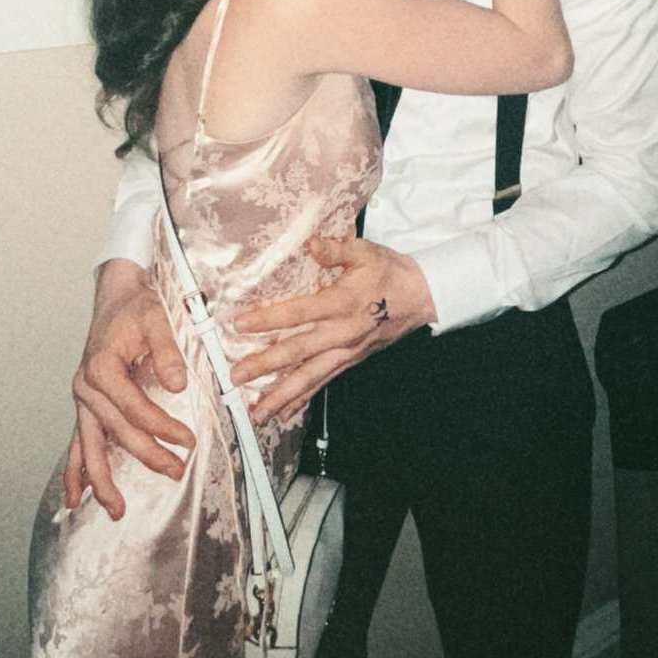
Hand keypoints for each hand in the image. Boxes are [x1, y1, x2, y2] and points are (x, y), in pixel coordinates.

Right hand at [61, 262, 194, 520]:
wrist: (115, 294)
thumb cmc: (136, 306)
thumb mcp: (157, 319)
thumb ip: (167, 352)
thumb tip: (179, 385)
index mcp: (101, 368)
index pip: (136, 409)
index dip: (163, 428)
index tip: (190, 441)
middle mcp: (85, 387)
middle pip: (116, 432)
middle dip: (146, 456)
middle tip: (176, 471)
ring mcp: (82, 399)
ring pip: (89, 447)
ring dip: (101, 480)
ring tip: (116, 510)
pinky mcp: (85, 405)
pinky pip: (78, 443)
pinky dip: (76, 471)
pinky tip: (75, 498)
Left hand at [229, 236, 437, 420]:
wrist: (420, 297)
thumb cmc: (389, 272)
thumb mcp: (365, 252)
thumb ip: (336, 249)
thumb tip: (311, 245)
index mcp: (342, 303)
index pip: (299, 313)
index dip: (269, 319)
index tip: (240, 324)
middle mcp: (342, 333)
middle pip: (299, 352)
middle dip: (266, 365)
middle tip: (236, 376)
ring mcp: (346, 352)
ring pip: (310, 377)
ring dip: (281, 395)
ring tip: (257, 411)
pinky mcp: (351, 362)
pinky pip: (323, 383)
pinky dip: (302, 399)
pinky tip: (284, 412)